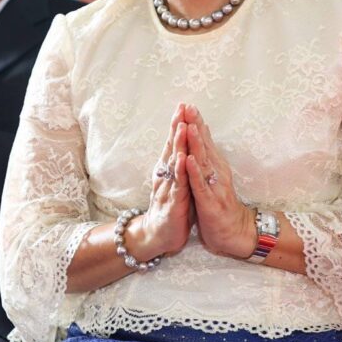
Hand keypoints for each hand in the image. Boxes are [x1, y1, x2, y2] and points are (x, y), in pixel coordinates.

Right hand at [127, 104, 194, 259]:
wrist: (158, 235)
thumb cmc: (171, 207)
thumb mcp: (176, 182)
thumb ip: (178, 165)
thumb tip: (182, 145)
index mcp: (168, 170)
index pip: (173, 143)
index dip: (178, 124)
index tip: (183, 106)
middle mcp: (166, 174)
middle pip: (171, 146)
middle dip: (176, 126)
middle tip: (181, 107)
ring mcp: (168, 187)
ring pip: (173, 162)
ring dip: (177, 144)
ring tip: (181, 126)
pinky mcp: (173, 202)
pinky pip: (178, 184)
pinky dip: (180, 170)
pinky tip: (182, 158)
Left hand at [184, 105, 255, 258]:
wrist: (234, 232)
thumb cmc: (219, 203)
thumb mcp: (213, 177)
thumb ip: (208, 158)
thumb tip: (203, 137)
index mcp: (215, 166)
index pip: (204, 140)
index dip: (196, 122)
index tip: (188, 104)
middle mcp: (216, 172)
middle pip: (204, 145)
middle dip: (196, 126)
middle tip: (189, 107)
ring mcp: (214, 186)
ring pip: (203, 162)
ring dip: (196, 144)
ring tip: (188, 127)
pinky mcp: (209, 202)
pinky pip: (200, 185)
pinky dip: (194, 172)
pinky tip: (188, 160)